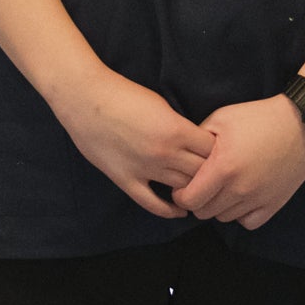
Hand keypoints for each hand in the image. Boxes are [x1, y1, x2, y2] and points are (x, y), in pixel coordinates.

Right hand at [49, 69, 214, 218]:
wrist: (85, 98)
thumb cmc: (123, 95)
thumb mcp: (161, 105)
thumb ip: (180, 126)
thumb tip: (197, 142)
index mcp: (176, 130)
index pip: (212, 150)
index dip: (219, 151)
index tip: (220, 153)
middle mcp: (164, 153)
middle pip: (202, 172)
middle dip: (211, 173)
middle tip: (214, 174)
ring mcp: (144, 169)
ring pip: (182, 188)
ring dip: (192, 189)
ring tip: (200, 190)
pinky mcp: (126, 179)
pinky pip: (152, 203)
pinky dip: (169, 210)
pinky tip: (180, 210)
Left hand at [175, 95, 304, 230]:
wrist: (300, 123)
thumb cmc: (259, 117)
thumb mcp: (221, 118)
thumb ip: (197, 140)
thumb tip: (183, 157)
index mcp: (223, 168)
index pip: (189, 200)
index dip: (181, 194)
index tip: (183, 185)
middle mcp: (240, 189)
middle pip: (204, 212)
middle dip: (198, 200)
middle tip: (202, 185)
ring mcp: (258, 199)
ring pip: (224, 218)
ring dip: (218, 206)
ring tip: (223, 187)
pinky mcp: (274, 203)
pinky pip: (248, 222)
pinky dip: (240, 214)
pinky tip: (241, 197)